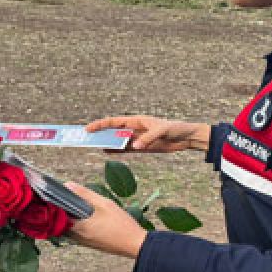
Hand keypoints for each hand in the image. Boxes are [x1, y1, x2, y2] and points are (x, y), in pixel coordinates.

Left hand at [63, 182, 148, 258]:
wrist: (135, 245)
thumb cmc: (121, 224)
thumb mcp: (104, 204)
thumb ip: (85, 194)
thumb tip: (68, 185)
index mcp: (78, 227)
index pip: (58, 213)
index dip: (57, 202)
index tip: (60, 194)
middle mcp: (77, 237)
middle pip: (62, 221)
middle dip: (64, 209)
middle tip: (71, 198)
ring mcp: (83, 242)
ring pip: (70, 227)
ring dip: (72, 217)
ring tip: (80, 206)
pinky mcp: (90, 245)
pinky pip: (78, 233)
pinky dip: (79, 224)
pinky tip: (89, 217)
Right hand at [85, 116, 209, 153]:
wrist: (186, 137)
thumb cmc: (175, 128)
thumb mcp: (162, 131)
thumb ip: (147, 139)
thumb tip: (134, 146)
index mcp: (137, 120)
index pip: (114, 122)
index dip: (100, 125)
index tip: (88, 129)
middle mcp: (134, 128)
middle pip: (113, 131)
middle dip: (99, 134)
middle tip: (85, 138)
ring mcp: (137, 138)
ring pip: (117, 141)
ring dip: (106, 143)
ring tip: (92, 145)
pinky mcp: (142, 147)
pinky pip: (125, 149)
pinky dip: (116, 150)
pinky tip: (106, 151)